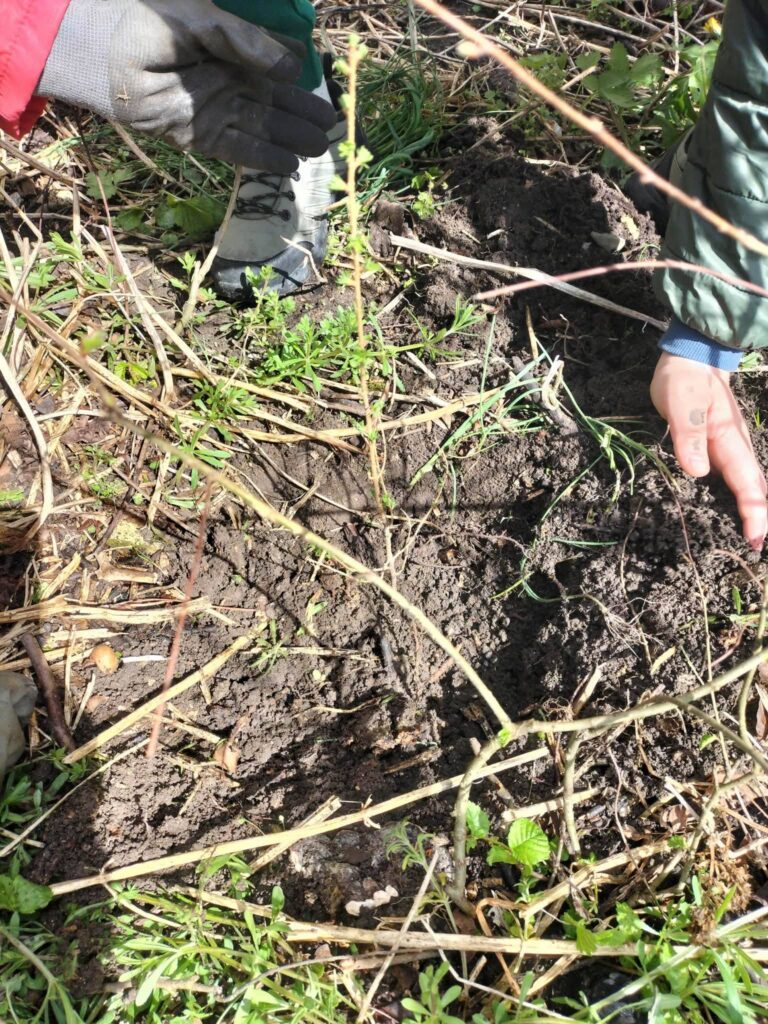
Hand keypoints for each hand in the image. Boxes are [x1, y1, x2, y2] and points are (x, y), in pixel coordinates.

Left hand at [37, 0, 335, 170]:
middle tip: (333, 127)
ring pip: (263, 129)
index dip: (300, 78)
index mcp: (234, 52)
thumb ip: (246, 41)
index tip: (324, 87)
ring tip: (319, 148)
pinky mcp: (203, 137)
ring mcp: (218, 112)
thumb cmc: (153, 27)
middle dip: (303, 115)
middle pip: (275, 103)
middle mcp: (230, 84)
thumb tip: (291, 66)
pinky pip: (240, 151)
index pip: (276, 68)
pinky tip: (289, 166)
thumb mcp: (205, 21)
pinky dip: (264, 160)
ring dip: (291, 139)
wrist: (108, 57)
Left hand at [651, 352, 766, 548]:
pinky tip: (729, 511)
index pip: (746, 482)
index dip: (753, 511)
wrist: (690, 358)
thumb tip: (698, 471)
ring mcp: (728, 448)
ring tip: (747, 537)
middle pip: (752, 488)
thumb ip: (688, 434)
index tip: (755, 538)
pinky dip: (736, 496)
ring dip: (748, 509)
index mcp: (729, 440)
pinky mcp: (718, 448)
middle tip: (755, 548)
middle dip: (757, 518)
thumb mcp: (681, 403)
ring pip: (744, 484)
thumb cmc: (684, 380)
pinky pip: (731, 477)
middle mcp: (735, 448)